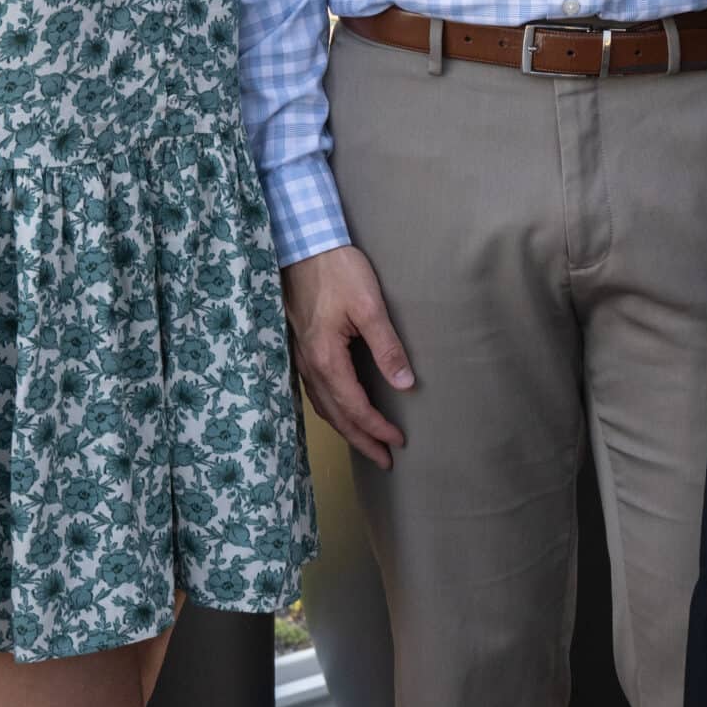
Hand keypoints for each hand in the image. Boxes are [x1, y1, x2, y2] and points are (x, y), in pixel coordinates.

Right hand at [282, 245, 415, 468]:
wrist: (302, 246)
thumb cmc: (337, 272)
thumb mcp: (369, 307)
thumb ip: (387, 347)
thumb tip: (405, 385)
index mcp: (326, 359)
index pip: (355, 408)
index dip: (377, 428)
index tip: (399, 442)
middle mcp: (309, 366)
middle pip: (336, 416)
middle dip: (361, 440)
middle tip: (385, 460)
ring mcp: (301, 358)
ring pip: (324, 407)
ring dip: (346, 428)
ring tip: (367, 443)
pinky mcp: (301, 348)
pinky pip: (317, 392)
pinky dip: (333, 410)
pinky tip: (342, 410)